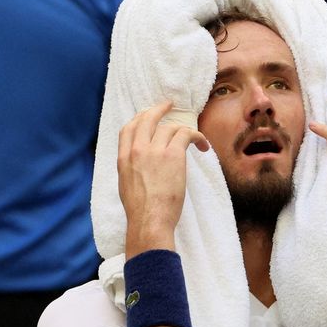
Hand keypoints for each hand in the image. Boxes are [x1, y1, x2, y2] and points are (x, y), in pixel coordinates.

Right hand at [117, 100, 209, 256]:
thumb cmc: (141, 212)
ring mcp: (155, 150)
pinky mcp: (173, 155)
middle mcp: (137, 150)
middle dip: (159, 109)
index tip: (149, 115)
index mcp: (123, 158)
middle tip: (170, 106)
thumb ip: (132, 170)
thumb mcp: (126, 186)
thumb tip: (142, 167)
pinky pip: (186, 134)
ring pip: (170, 128)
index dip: (140, 118)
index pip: (128, 129)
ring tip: (196, 140)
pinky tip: (203, 147)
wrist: (149, 220)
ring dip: (184, 131)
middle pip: (147, 119)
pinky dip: (197, 137)